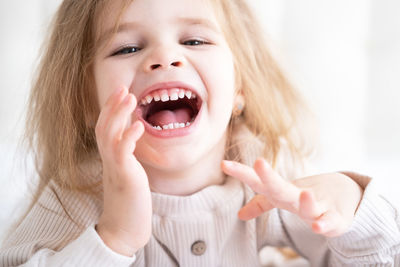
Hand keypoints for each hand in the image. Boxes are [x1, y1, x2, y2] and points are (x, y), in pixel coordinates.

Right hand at [95, 87, 151, 255]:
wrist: (124, 228)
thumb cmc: (129, 201)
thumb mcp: (129, 173)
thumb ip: (127, 157)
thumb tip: (133, 143)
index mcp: (111, 158)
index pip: (106, 127)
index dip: (111, 109)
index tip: (121, 91)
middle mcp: (109, 159)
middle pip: (104, 126)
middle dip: (113, 105)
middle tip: (123, 87)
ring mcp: (115, 167)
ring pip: (110, 134)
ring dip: (119, 114)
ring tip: (130, 97)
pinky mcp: (124, 176)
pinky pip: (123, 152)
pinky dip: (129, 137)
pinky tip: (139, 125)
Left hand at [221, 158, 362, 236]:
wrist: (347, 194)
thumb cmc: (308, 196)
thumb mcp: (283, 199)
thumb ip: (262, 204)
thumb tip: (240, 214)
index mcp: (283, 192)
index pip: (259, 182)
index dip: (242, 174)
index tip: (224, 164)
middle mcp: (298, 196)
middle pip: (282, 188)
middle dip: (269, 177)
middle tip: (259, 162)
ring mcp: (318, 206)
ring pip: (309, 206)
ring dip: (306, 202)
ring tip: (305, 194)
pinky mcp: (336, 219)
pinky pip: (330, 223)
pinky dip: (326, 225)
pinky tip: (319, 227)